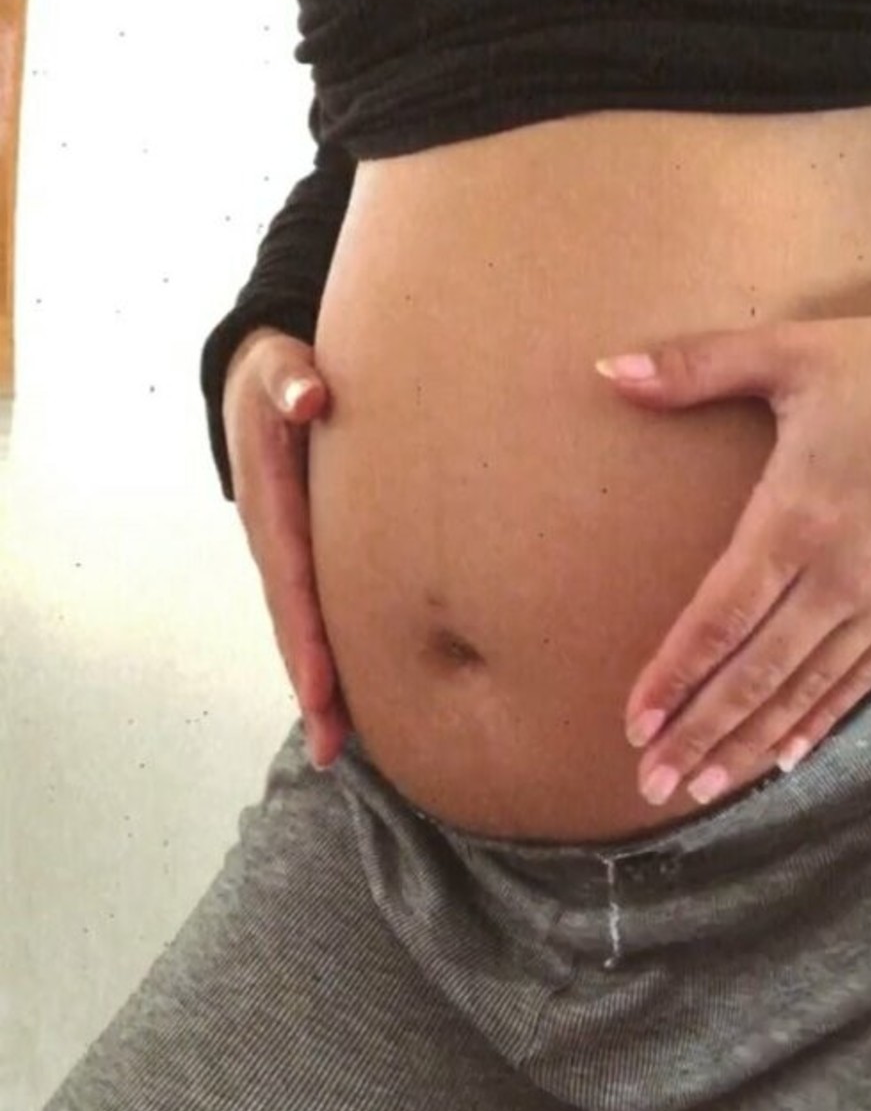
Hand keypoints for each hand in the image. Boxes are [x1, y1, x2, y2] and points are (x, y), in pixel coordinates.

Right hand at [223, 327, 349, 769]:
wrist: (264, 378)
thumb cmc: (280, 372)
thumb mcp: (277, 364)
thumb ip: (290, 378)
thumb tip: (310, 396)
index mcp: (270, 503)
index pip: (290, 579)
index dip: (304, 636)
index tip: (319, 688)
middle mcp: (275, 539)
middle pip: (294, 622)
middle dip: (312, 684)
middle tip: (335, 746)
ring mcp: (292, 552)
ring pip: (307, 625)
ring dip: (323, 683)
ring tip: (344, 746)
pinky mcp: (313, 553)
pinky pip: (325, 607)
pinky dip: (339, 652)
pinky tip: (366, 694)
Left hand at [596, 298, 870, 807]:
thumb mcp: (790, 351)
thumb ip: (694, 366)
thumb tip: (606, 368)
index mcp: (798, 517)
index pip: (721, 618)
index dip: (675, 676)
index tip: (635, 723)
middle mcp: (842, 574)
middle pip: (758, 672)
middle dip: (701, 733)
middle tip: (652, 784)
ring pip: (808, 690)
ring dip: (751, 744)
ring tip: (703, 789)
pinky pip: (863, 681)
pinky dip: (821, 723)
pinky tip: (785, 759)